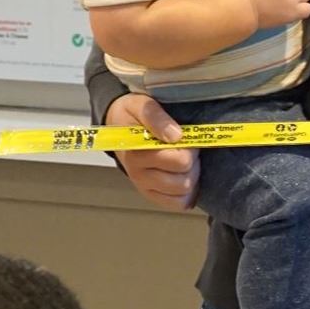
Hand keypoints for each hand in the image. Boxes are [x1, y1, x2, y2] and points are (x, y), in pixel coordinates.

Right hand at [104, 92, 198, 208]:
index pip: (179, 161)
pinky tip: (182, 176)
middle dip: (191, 162)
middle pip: (184, 179)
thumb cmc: (132, 116)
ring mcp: (144, 187)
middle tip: (185, 148)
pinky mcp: (151, 195)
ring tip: (182, 160)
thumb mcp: (141, 105)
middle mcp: (138, 174)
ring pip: (183, 192)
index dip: (189, 148)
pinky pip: (178, 204)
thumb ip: (156, 117)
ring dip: (190, 176)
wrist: (118, 128)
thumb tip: (176, 136)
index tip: (182, 136)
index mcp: (136, 152)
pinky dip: (186, 192)